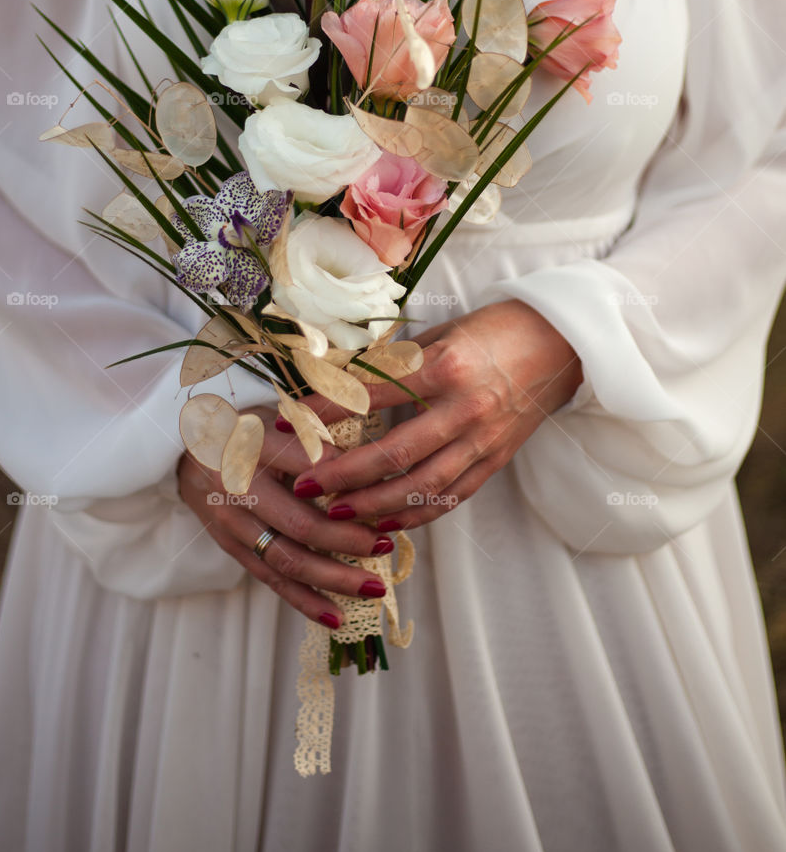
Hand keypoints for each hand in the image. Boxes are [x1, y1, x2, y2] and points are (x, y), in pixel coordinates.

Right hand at [176, 405, 396, 628]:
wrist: (188, 446)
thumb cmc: (247, 427)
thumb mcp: (278, 416)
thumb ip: (317, 434)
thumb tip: (369, 459)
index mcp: (254, 444)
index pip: (311, 466)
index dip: (350, 481)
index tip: (385, 490)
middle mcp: (240, 486)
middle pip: (301, 524)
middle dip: (350, 540)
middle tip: (386, 544)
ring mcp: (233, 522)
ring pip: (288, 560)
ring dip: (335, 578)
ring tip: (374, 586)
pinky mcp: (231, 547)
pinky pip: (272, 580)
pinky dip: (306, 601)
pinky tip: (338, 616)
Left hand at [292, 299, 582, 528]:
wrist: (561, 342)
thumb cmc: (495, 330)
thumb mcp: (440, 334)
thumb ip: (394, 364)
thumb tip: (337, 380)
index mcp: (445, 367)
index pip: (371, 394)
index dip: (325, 410)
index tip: (289, 423)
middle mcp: (464, 408)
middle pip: (393, 453)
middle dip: (343, 474)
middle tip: (302, 484)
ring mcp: (483, 440)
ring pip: (421, 485)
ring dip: (374, 504)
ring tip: (335, 511)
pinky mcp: (496, 460)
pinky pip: (452, 496)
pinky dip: (417, 513)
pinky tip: (386, 521)